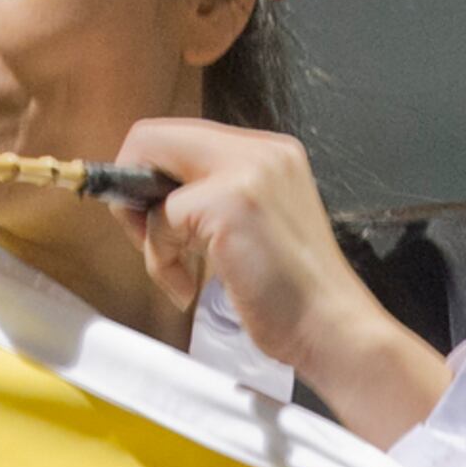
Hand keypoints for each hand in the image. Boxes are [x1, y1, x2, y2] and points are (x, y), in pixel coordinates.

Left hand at [116, 115, 449, 446]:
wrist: (333, 329)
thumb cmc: (295, 295)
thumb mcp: (257, 223)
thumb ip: (213, 196)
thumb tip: (147, 195)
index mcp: (269, 153)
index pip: (180, 136)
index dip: (150, 175)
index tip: (155, 221)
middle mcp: (260, 151)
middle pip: (151, 139)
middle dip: (132, 192)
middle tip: (153, 240)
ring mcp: (246, 173)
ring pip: (148, 179)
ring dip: (149, 234)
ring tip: (181, 270)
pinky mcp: (228, 205)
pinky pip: (160, 221)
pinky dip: (160, 261)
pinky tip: (187, 288)